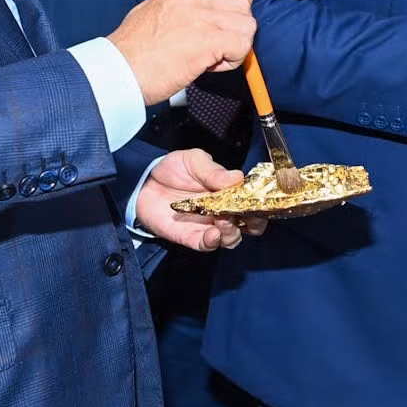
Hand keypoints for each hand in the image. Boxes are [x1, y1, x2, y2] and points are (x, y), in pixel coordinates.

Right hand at [109, 0, 256, 106]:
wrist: (118, 70)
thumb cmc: (133, 49)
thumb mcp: (156, 9)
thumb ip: (185, 2)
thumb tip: (210, 6)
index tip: (230, 14)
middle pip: (244, 3)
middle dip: (236, 27)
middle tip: (215, 43)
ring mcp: (201, 17)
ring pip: (248, 26)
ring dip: (236, 46)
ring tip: (211, 56)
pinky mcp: (208, 41)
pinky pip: (241, 46)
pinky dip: (231, 61)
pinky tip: (209, 66)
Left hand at [133, 148, 267, 251]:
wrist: (143, 182)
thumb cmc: (172, 168)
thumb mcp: (193, 161)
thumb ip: (213, 171)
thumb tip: (237, 178)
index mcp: (231, 191)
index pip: (255, 201)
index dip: (263, 204)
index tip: (263, 201)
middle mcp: (225, 211)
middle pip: (250, 224)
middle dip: (253, 222)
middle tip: (247, 215)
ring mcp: (209, 226)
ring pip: (232, 237)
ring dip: (232, 232)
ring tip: (223, 220)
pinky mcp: (192, 237)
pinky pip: (208, 245)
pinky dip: (214, 242)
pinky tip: (213, 233)